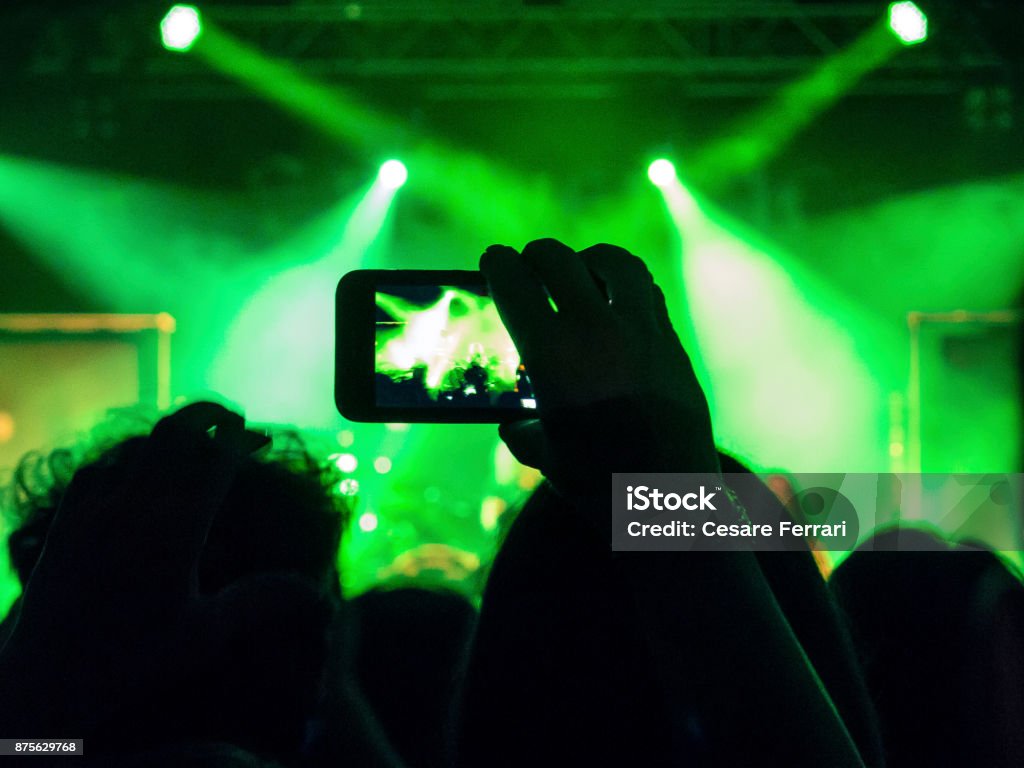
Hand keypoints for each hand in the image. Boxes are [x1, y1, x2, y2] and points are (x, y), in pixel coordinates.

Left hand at [0, 403, 270, 732]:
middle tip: (233, 419)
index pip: (218, 458)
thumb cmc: (133, 661)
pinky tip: (133, 474)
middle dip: (209, 415)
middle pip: (177, 432)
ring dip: (170, 437)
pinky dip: (125, 461)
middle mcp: (136, 506)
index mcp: (177, 526)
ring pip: (137, 448)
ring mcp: (95, 509)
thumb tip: (320, 591)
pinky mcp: (66, 523)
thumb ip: (263, 601)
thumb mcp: (207, 633)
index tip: (260, 437)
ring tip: (193, 442)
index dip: (243, 440)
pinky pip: (96, 470)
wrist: (47, 677)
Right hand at [481, 239, 718, 490]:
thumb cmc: (599, 484)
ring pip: (613, 262)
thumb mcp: (544, 456)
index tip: (493, 262)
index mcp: (552, 354)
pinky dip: (625, 287)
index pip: (514, 283)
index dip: (497, 265)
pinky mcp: (672, 343)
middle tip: (528, 265)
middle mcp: (596, 330)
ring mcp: (641, 331)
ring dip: (588, 260)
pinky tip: (616, 305)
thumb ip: (523, 430)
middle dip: (535, 256)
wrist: (672, 502)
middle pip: (558, 259)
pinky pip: (646, 293)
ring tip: (579, 272)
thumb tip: (515, 423)